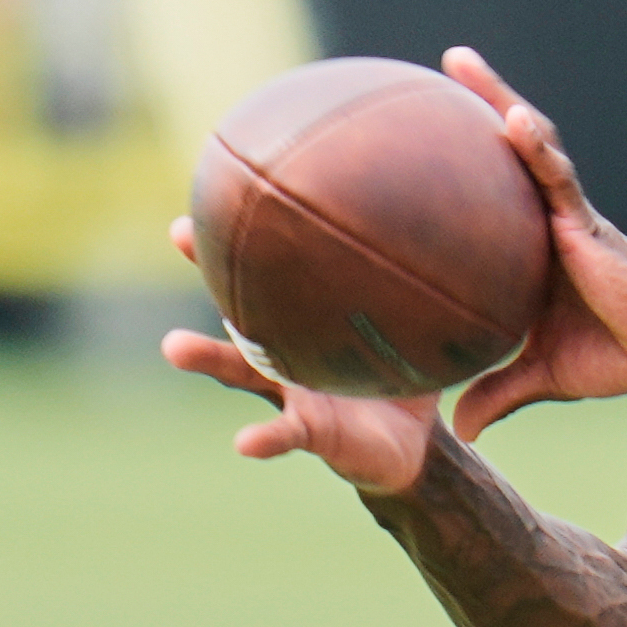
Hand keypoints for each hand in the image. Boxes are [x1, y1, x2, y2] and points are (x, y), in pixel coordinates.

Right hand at [162, 217, 439, 493]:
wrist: (415, 445)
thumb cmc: (406, 376)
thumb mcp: (417, 326)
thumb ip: (424, 285)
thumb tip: (452, 220)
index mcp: (309, 323)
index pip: (277, 270)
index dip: (254, 231)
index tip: (226, 182)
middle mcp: (288, 352)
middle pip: (243, 304)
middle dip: (215, 268)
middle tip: (177, 230)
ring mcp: (292, 393)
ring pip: (243, 371)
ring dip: (207, 357)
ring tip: (173, 344)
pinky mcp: (311, 433)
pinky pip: (284, 433)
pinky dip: (264, 437)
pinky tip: (243, 442)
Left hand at [440, 46, 626, 438]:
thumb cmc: (616, 352)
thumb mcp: (542, 375)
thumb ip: (501, 392)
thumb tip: (460, 431)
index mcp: (536, 243)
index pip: (497, 184)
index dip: (468, 152)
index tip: (426, 124)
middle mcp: (550, 216)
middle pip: (508, 147)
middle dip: (481, 98)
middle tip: (445, 61)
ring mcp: (568, 213)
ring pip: (528, 143)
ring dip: (497, 99)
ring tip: (461, 65)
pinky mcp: (586, 222)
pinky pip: (556, 176)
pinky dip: (532, 146)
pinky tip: (508, 118)